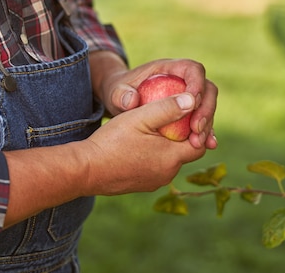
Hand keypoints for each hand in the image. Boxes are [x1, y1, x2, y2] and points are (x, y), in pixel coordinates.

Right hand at [3, 92, 206, 225]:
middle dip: (183, 135)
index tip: (189, 113)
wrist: (84, 171)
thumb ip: (168, 107)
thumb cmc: (111, 141)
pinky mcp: (141, 185)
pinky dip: (154, 154)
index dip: (198, 128)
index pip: (199, 144)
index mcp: (171, 159)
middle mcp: (167, 175)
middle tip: (173, 117)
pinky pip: (156, 167)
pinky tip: (141, 142)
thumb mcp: (140, 117)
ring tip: (157, 127)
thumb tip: (193, 99)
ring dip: (168, 145)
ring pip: (170, 160)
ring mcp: (153, 182)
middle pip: (186, 152)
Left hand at [92, 54, 217, 149]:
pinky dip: (206, 133)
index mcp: (170, 69)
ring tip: (198, 142)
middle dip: (206, 109)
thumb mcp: (114, 93)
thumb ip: (120, 95)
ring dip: (208, 124)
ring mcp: (188, 97)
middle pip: (208, 89)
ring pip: (208, 106)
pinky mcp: (189, 112)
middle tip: (196, 129)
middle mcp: (184, 80)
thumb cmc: (118, 93)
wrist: (120, 101)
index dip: (197, 84)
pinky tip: (206, 147)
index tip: (192, 103)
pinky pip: (203, 121)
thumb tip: (133, 100)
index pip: (193, 69)